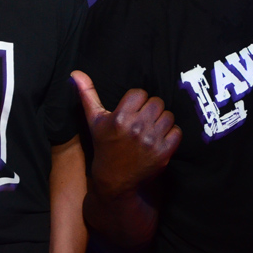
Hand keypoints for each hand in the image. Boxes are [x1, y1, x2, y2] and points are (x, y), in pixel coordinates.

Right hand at [71, 71, 181, 196]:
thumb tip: (76, 73)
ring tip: (150, 129)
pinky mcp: (163, 153)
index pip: (140, 93)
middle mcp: (136, 128)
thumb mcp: (94, 120)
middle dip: (150, 109)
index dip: (137, 101)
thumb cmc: (104, 145)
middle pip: (157, 102)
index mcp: (120, 118)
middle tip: (142, 120)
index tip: (132, 110)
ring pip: (168, 116)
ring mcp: (151, 141)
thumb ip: (87, 94)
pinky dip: (170, 134)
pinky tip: (158, 139)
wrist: (114, 179)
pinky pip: (176, 132)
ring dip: (161, 121)